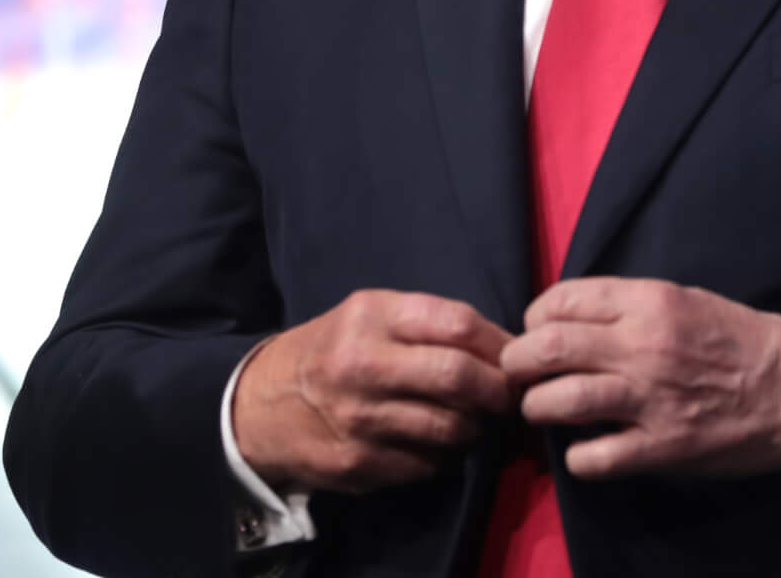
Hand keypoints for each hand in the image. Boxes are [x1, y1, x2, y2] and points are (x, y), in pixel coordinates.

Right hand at [231, 290, 514, 494]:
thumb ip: (430, 324)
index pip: (457, 324)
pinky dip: (443, 455)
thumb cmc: (334, 349)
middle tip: (509, 398)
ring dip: (474, 427)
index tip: (517, 358)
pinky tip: (434, 442)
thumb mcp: (372, 315)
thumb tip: (508, 348)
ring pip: (450, 428)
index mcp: (371, 316)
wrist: (262, 404)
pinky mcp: (357, 464)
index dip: (500, 343)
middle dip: (498, 391)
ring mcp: (358, 419)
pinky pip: (428, 464)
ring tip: (471, 419)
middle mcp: (362, 364)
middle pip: (458, 377)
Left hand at [500, 277, 780, 481]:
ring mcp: (650, 399)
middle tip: (522, 374)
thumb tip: (568, 320)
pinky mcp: (662, 448)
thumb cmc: (737, 339)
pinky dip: (576, 457)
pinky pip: (593, 458)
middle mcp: (642, 346)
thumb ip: (627, 306)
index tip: (539, 333)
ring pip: (557, 401)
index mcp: (648, 302)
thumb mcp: (683, 298)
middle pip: (546, 348)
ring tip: (543, 409)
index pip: (559, 301)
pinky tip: (583, 450)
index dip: (535, 319)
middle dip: (519, 363)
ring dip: (537, 407)